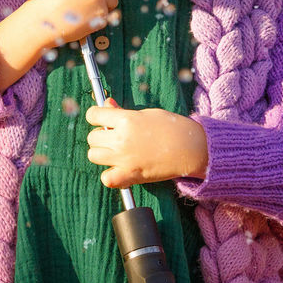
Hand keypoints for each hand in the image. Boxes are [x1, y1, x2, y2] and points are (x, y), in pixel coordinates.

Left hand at [86, 99, 208, 187]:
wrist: (190, 147)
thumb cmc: (171, 127)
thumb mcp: (145, 113)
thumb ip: (122, 111)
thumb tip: (107, 103)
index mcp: (126, 119)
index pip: (93, 115)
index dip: (96, 116)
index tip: (101, 119)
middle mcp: (121, 138)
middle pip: (92, 137)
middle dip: (100, 136)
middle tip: (113, 137)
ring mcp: (124, 158)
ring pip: (93, 156)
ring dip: (102, 154)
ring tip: (115, 153)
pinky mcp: (131, 175)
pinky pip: (106, 179)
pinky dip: (110, 176)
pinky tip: (119, 170)